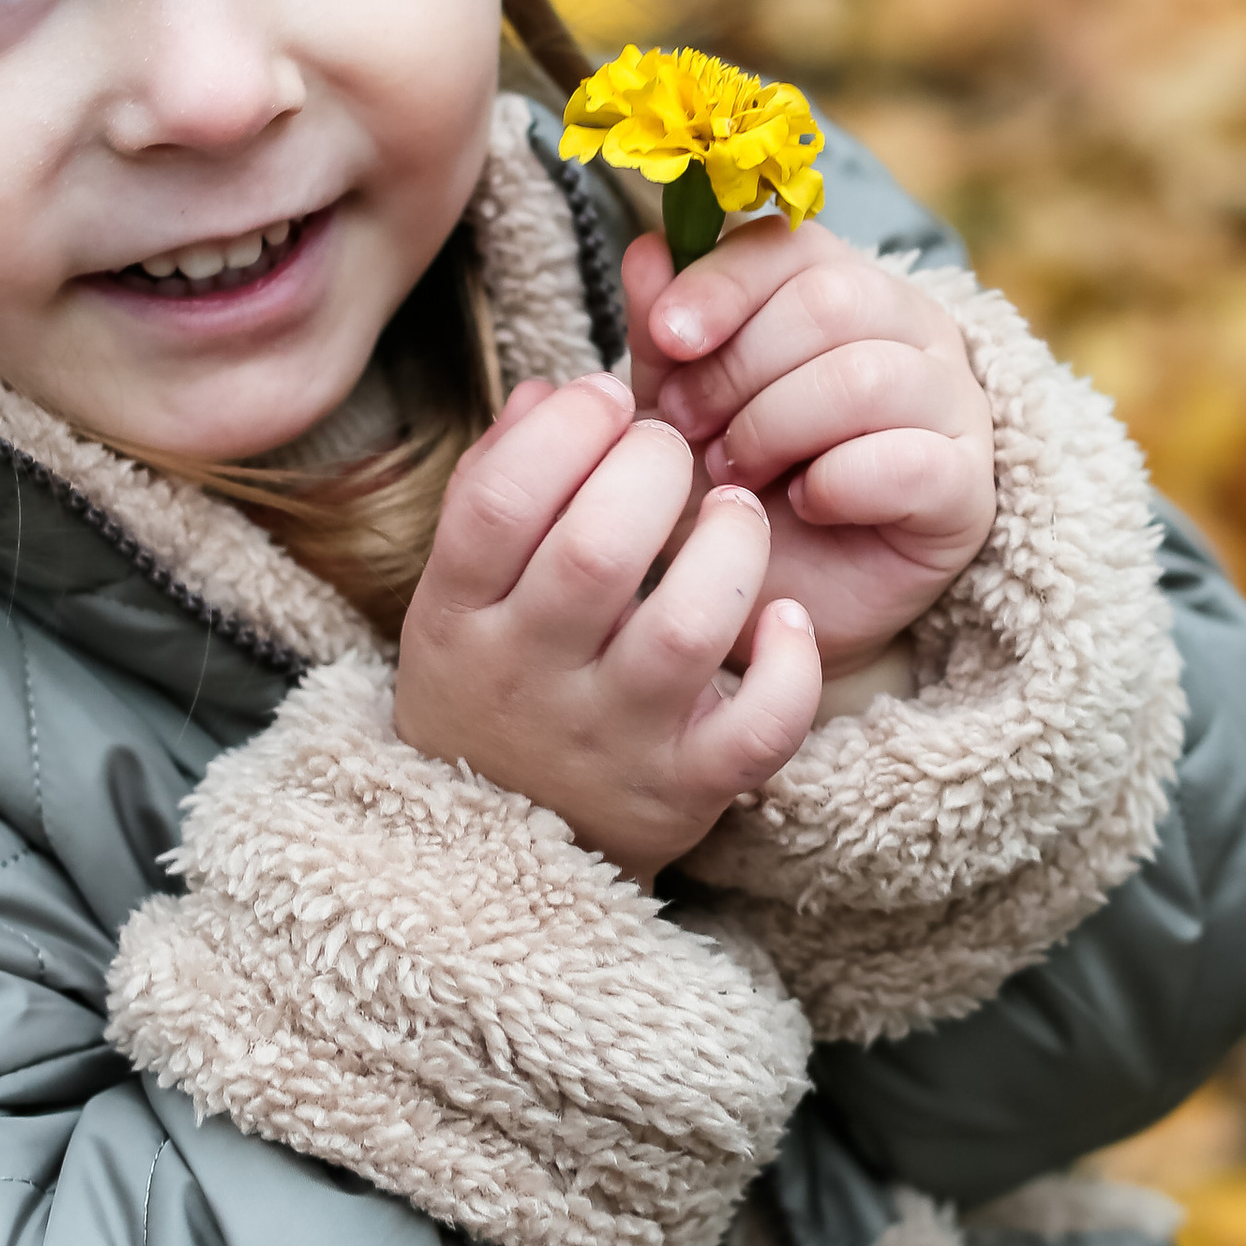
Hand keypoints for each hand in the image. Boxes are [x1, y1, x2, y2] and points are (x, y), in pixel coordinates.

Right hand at [395, 369, 823, 881]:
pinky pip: (758, 730)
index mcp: (456, 617)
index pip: (500, 502)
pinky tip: (784, 619)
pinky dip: (788, 667)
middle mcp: (528, 681)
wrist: (495, 854)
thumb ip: (497, 482)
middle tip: (675, 450)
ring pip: (688, 628)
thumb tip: (556, 391)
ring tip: (736, 511)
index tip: (606, 399)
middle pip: (597, 550)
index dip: (565, 429)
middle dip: (654, 467)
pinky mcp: (686, 790)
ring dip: (730, 545)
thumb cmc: (492, 682)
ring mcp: (611, 740)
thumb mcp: (458, 592)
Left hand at [625, 222, 995, 679]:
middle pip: (831, 300)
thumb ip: (661, 333)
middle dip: (739, 368)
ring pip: (866, 375)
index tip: (666, 338)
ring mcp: (952, 402)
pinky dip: (834, 485)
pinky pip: (907, 461)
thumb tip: (651, 252)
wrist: (769, 600)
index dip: (722, 284)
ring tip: (734, 473)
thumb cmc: (726, 488)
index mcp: (839, 284)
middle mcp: (910, 326)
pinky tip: (803, 506)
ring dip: (776, 428)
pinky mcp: (968, 487)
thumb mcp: (673, 407)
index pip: (792, 242)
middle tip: (687, 427)